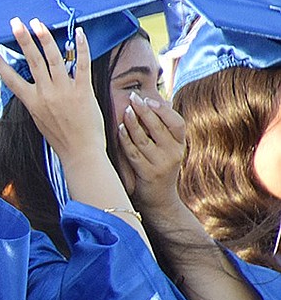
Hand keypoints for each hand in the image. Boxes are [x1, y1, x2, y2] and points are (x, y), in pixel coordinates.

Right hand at [0, 18, 105, 169]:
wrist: (80, 152)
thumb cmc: (60, 138)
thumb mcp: (39, 119)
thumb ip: (36, 100)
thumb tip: (31, 85)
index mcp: (32, 102)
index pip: (11, 79)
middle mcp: (45, 94)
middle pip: (32, 61)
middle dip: (22, 39)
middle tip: (15, 22)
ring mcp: (64, 91)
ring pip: (53, 59)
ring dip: (45, 38)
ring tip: (38, 23)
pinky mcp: (83, 90)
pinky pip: (82, 64)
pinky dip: (80, 47)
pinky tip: (78, 32)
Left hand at [118, 91, 186, 214]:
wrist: (160, 201)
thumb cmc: (159, 170)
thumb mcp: (167, 151)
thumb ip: (163, 132)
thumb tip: (157, 104)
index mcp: (180, 145)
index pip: (177, 123)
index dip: (163, 110)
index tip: (149, 100)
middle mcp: (174, 154)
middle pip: (159, 128)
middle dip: (144, 111)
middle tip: (133, 98)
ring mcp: (161, 164)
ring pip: (144, 139)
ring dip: (133, 123)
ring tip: (125, 111)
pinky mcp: (147, 174)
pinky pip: (134, 153)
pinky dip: (125, 140)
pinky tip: (119, 129)